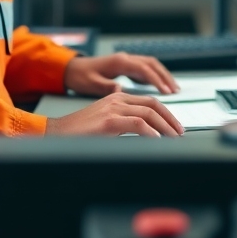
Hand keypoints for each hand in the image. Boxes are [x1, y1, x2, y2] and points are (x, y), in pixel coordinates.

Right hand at [44, 92, 183, 136]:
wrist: (56, 133)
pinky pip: (137, 124)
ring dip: (165, 126)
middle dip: (170, 118)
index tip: (174, 126)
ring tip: (173, 138)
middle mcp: (117, 99)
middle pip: (152, 104)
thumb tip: (146, 133)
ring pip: (148, 113)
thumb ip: (124, 123)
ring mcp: (113, 108)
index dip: (165, 113)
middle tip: (180, 132)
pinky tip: (157, 140)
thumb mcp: (106, 123)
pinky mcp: (109, 121)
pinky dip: (151, 132)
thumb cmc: (79, 132)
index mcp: (117, 97)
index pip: (149, 102)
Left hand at [63, 53, 178, 96]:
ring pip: (151, 65)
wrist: (73, 68)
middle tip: (175, 91)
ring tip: (173, 89)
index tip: (166, 92)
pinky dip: (156, 76)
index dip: (156, 80)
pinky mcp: (127, 66)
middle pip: (152, 64)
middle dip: (165, 77)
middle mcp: (125, 58)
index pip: (143, 69)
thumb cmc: (81, 76)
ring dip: (163, 75)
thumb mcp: (91, 84)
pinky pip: (146, 69)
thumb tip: (120, 90)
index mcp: (119, 62)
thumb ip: (106, 87)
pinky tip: (160, 86)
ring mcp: (127, 61)